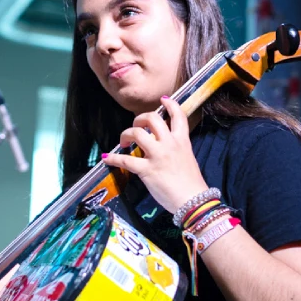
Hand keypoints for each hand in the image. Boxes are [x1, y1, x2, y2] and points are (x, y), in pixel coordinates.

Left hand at [102, 96, 208, 213]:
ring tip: (124, 142)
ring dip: (126, 134)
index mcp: (182, 141)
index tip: (163, 100)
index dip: (171, 105)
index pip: (178, 116)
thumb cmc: (192, 183)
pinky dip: (113, 158)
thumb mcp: (187, 159)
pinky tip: (107, 158)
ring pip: (137, 133)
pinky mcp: (146, 169)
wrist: (193, 200)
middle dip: (140, 119)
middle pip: (153, 118)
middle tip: (135, 127)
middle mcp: (169, 144)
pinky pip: (125, 160)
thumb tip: (162, 149)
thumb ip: (176, 150)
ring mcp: (157, 155)